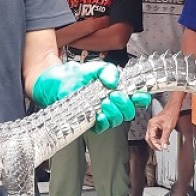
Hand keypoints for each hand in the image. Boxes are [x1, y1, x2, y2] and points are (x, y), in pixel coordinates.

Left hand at [32, 61, 151, 132]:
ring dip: (114, 112)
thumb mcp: (96, 67)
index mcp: (116, 90)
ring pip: (117, 120)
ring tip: (105, 102)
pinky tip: (99, 114)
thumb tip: (114, 81)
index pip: (135, 98)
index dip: (141, 99)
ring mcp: (101, 113)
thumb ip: (108, 71)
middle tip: (115, 95)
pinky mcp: (89, 121)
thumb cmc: (75, 74)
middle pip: (128, 112)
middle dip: (125, 105)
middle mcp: (111, 104)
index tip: (138, 95)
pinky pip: (102, 128)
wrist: (55, 80)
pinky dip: (103, 122)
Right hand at [146, 100, 181, 151]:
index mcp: (151, 125)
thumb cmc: (170, 114)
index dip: (155, 145)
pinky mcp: (157, 126)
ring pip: (153, 137)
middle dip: (155, 145)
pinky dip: (160, 139)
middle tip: (161, 149)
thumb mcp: (168, 128)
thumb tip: (164, 146)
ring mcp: (154, 125)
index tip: (160, 149)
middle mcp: (151, 125)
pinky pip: (157, 134)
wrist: (173, 108)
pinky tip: (165, 141)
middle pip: (150, 138)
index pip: (150, 138)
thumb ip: (165, 138)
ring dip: (158, 142)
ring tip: (164, 146)